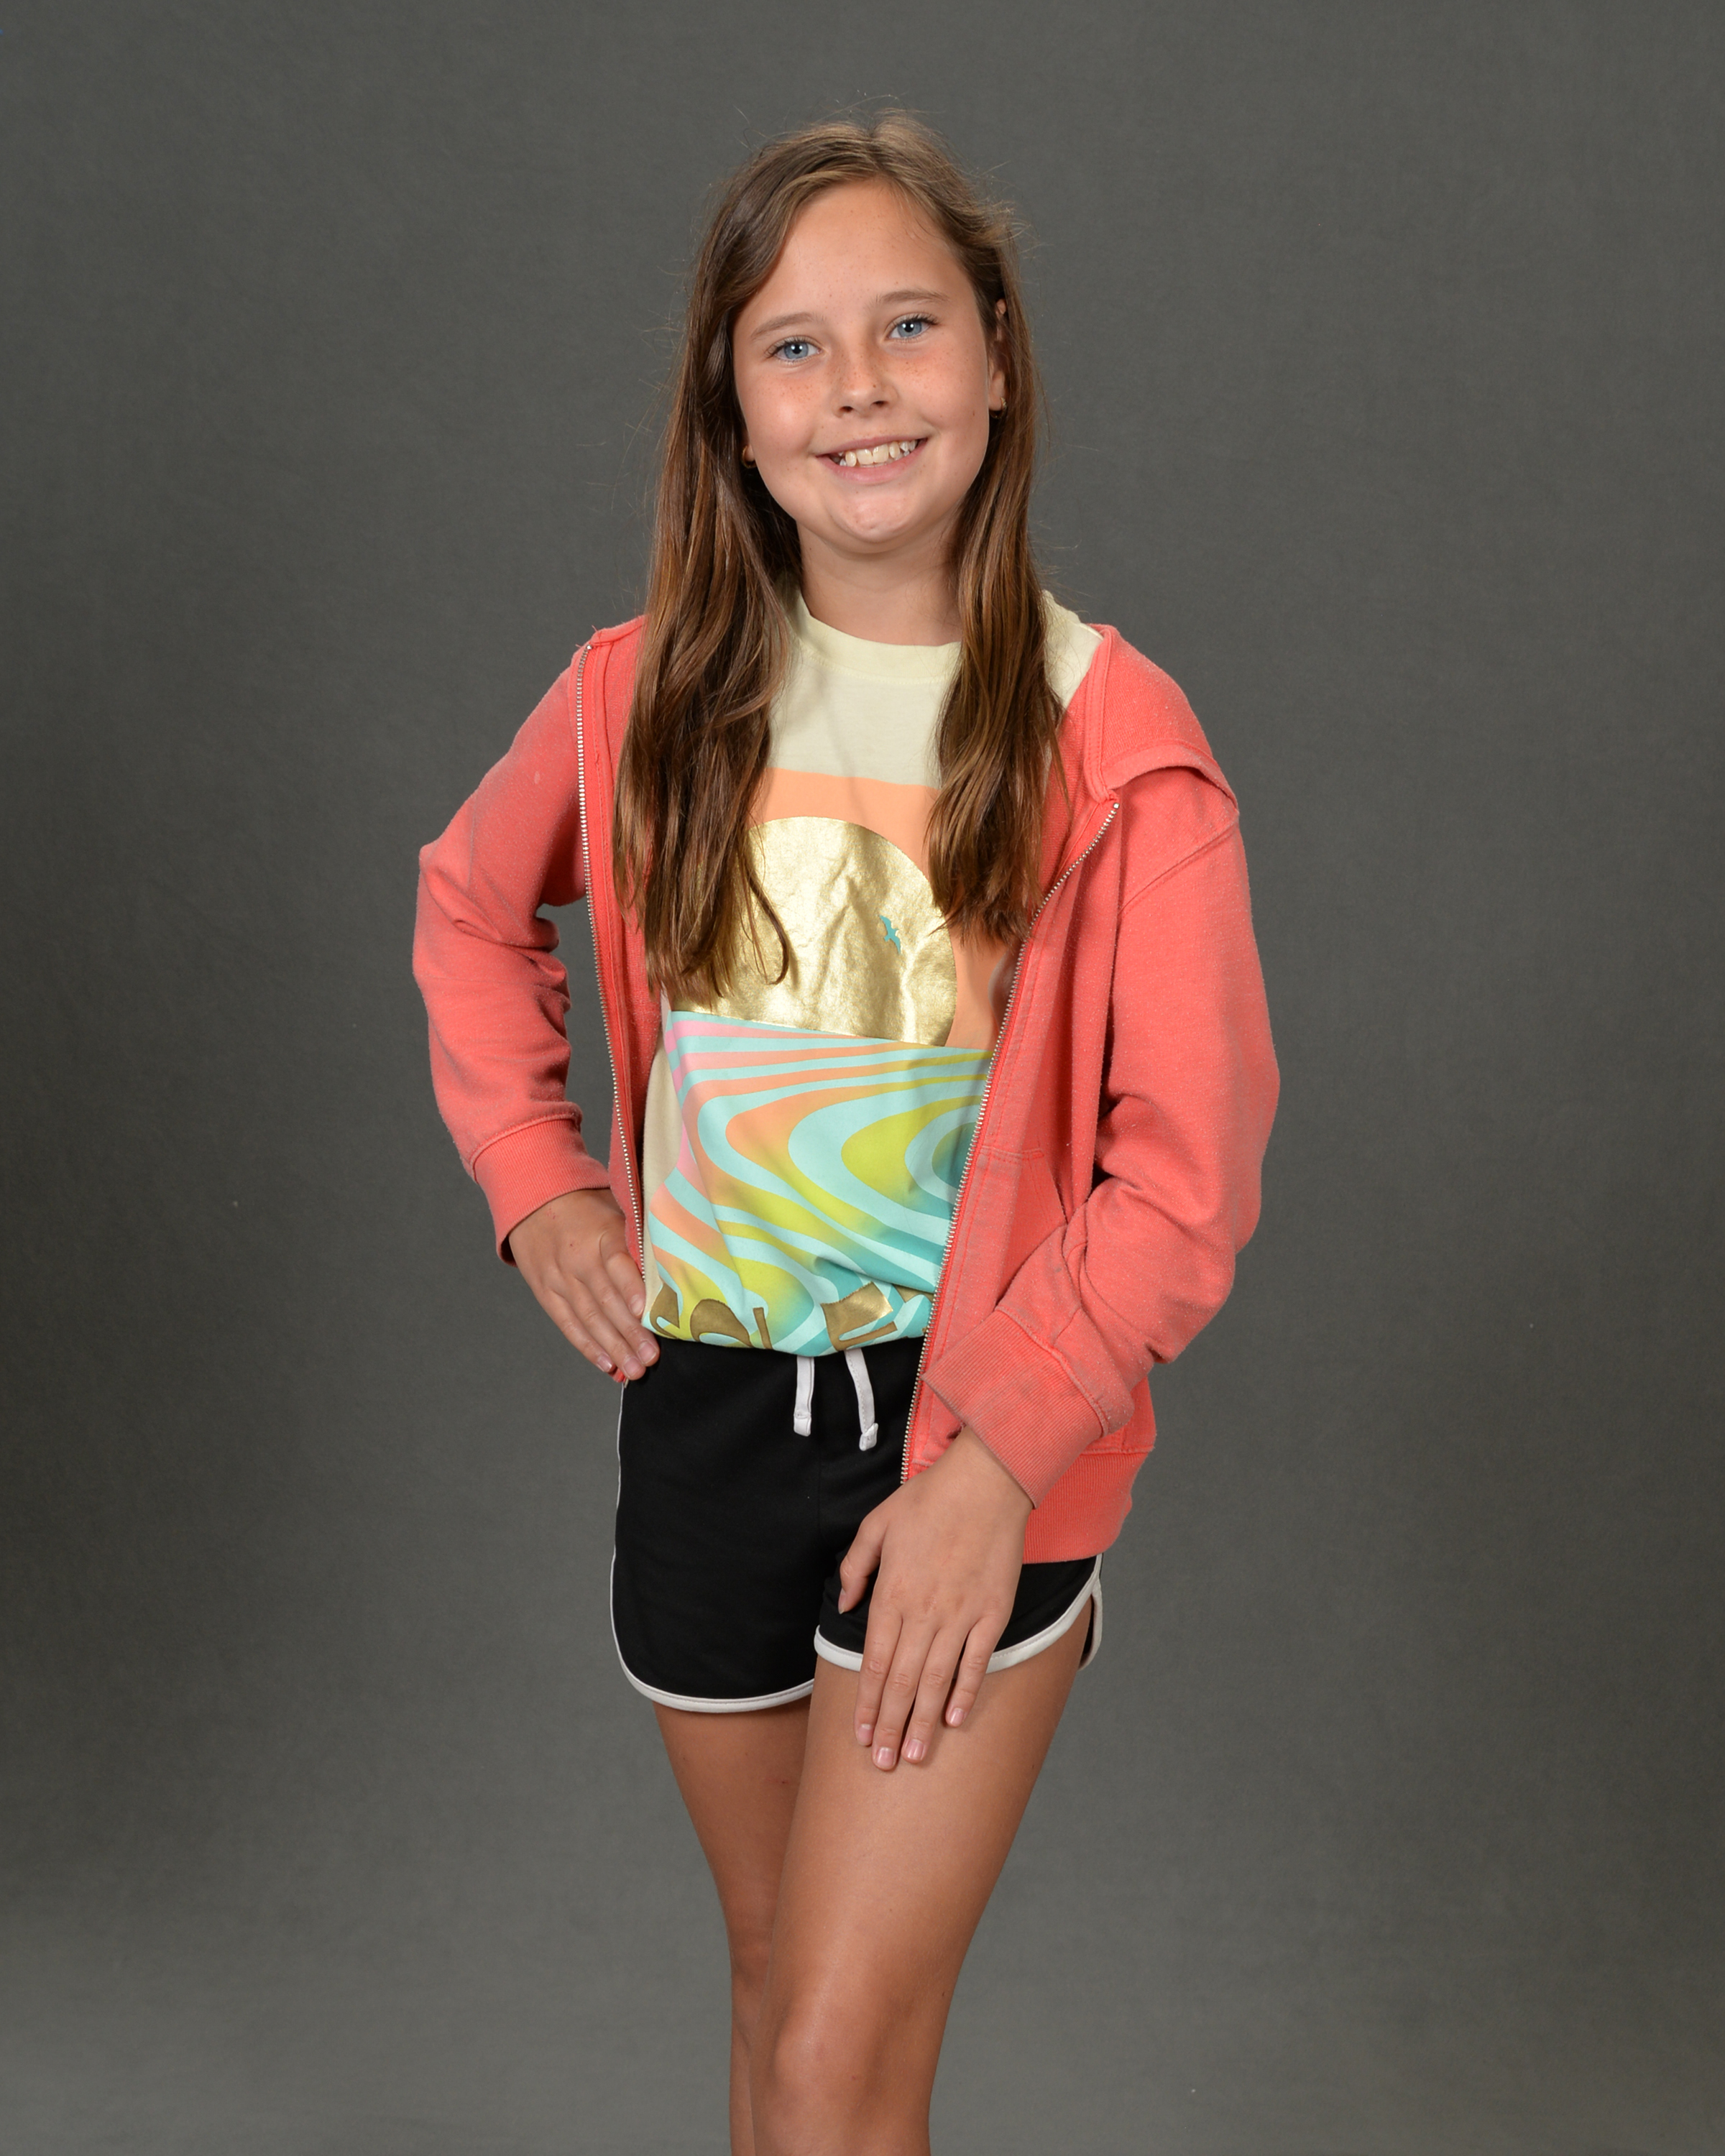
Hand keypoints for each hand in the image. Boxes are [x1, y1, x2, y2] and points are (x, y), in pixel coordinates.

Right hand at [506, 1187, 659, 1382]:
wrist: (534, 1201)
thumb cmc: (588, 1208)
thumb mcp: (616, 1209)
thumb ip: (639, 1238)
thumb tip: (675, 1266)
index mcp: (600, 1235)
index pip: (617, 1263)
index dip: (630, 1288)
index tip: (645, 1311)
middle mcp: (578, 1260)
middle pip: (605, 1301)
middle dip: (629, 1333)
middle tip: (651, 1358)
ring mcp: (559, 1279)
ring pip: (588, 1319)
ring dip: (613, 1347)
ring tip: (634, 1369)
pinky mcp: (546, 1293)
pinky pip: (568, 1324)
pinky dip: (587, 1346)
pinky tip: (606, 1364)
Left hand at [836, 1428, 1032, 1770]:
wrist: (986, 1482)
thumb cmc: (928, 1499)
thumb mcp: (876, 1524)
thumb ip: (855, 1567)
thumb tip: (845, 1605)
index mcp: (893, 1593)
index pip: (875, 1663)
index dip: (868, 1704)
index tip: (861, 1735)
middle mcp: (925, 1611)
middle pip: (903, 1681)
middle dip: (891, 1726)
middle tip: (883, 1763)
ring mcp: (961, 1615)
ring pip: (937, 1680)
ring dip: (924, 1722)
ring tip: (914, 1756)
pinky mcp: (993, 1612)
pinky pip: (976, 1662)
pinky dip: (965, 1693)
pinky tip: (955, 1721)